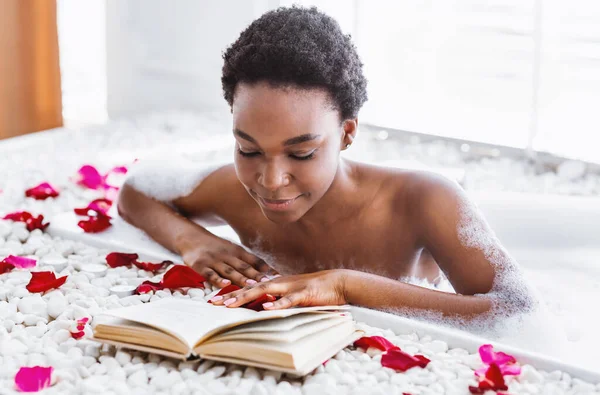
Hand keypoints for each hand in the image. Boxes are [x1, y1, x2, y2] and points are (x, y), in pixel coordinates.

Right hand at [180, 234, 276, 287]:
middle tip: (269, 283)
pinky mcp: (200, 265)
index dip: (266, 269)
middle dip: (257, 276)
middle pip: (244, 267)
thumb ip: (248, 261)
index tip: (278, 276)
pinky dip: (218, 279)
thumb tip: (269, 272)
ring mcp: (214, 260)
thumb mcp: (233, 250)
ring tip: (252, 286)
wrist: (191, 237)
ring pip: (229, 271)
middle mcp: (227, 255)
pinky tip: (226, 285)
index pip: (255, 260)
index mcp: (237, 251)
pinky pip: (210, 273)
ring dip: (241, 279)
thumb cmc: (216, 247)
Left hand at [210, 270, 347, 309]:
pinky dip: (276, 304)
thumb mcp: (294, 295)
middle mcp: (280, 283)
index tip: (215, 299)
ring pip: (264, 291)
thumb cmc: (317, 291)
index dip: (232, 293)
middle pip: (251, 287)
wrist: (339, 282)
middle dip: (231, 295)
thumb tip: (262, 309)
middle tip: (212, 302)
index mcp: (277, 283)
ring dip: (246, 297)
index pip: (250, 287)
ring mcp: (291, 287)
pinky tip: (265, 309)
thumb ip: (279, 300)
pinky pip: (288, 300)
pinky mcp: (304, 294)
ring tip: (230, 304)